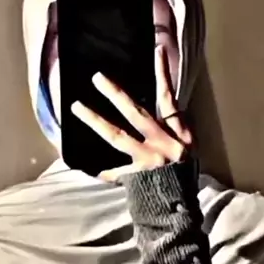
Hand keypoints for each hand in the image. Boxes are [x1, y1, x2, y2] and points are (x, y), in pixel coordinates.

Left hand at [71, 46, 192, 181]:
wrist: (182, 212)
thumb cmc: (184, 179)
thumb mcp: (186, 152)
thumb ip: (170, 132)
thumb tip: (150, 111)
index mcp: (180, 135)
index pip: (170, 99)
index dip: (163, 75)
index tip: (157, 51)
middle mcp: (165, 144)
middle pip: (136, 113)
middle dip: (116, 94)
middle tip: (97, 77)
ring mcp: (149, 161)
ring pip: (117, 135)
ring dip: (95, 120)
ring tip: (77, 106)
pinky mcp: (136, 178)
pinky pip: (114, 172)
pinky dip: (102, 170)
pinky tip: (84, 165)